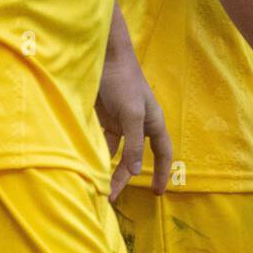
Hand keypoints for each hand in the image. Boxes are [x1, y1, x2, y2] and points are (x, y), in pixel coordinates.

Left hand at [96, 52, 172, 202]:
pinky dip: (99, 153)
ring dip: (110, 168)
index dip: (163, 172)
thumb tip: (137, 172)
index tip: (157, 193)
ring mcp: (121, 121)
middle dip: (126, 177)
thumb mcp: (132, 114)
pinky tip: (89, 164)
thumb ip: (134, 143)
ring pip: (118, 152)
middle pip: (135, 157)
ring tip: (99, 185)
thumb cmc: (123, 82)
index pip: (163, 152)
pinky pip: (104, 142)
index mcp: (153, 121)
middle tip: (113, 196)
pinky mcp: (105, 118)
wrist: (103, 57)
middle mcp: (139, 124)